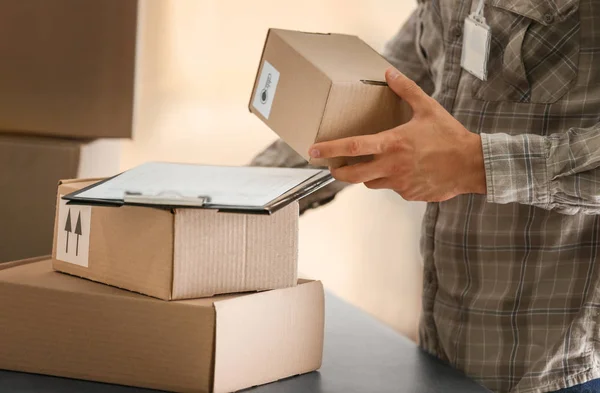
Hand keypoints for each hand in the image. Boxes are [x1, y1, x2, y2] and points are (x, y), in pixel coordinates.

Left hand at [307, 67, 485, 201]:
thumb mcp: (428, 108)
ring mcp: (400, 183)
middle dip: (338, 172)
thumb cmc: (449, 135)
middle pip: (352, 175)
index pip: (353, 147)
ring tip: (376, 164)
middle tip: (333, 168)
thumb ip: (406, 90)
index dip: (330, 149)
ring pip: (372, 182)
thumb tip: (389, 72)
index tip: (312, 151)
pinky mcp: (409, 195)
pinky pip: (393, 189)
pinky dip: (393, 181)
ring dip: (368, 175)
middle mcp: (392, 166)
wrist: (472, 165)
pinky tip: (406, 171)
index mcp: (393, 143)